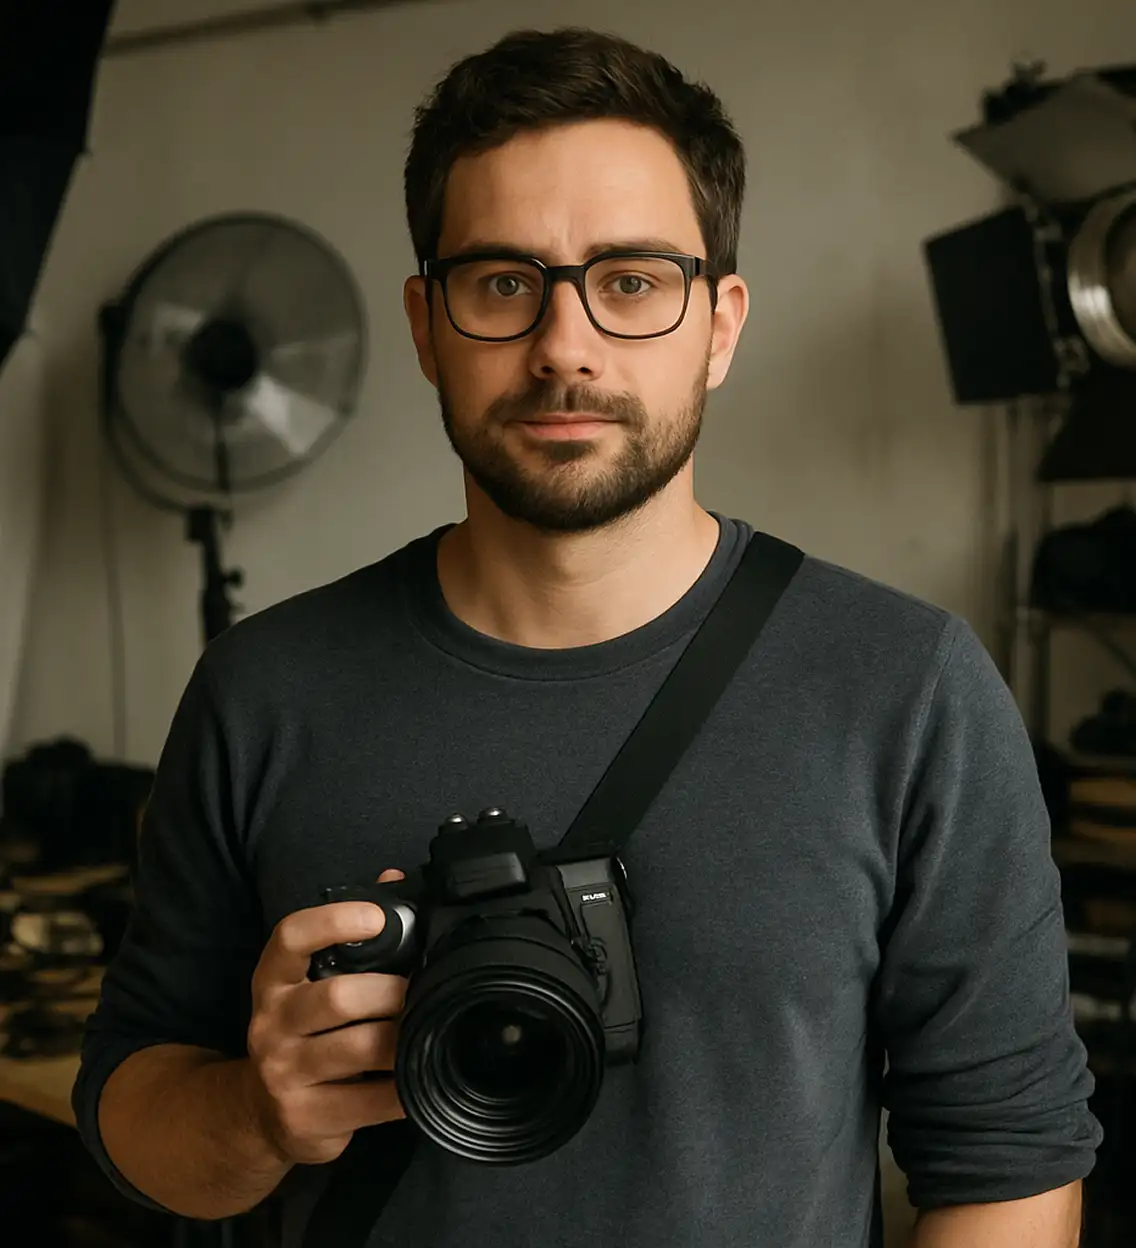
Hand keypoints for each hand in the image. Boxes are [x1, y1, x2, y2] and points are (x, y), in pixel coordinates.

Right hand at [245, 868, 408, 1165]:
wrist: (260, 1113)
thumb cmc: (304, 1032)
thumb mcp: (314, 983)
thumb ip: (352, 935)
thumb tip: (395, 880)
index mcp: (273, 980)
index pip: (290, 937)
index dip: (333, 921)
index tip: (378, 917)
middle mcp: (271, 1023)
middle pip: (338, 997)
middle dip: (392, 993)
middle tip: (423, 992)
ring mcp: (283, 1074)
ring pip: (359, 1048)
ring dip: (404, 1038)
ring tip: (428, 1030)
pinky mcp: (304, 1118)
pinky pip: (369, 1100)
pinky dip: (404, 1088)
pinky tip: (420, 1077)